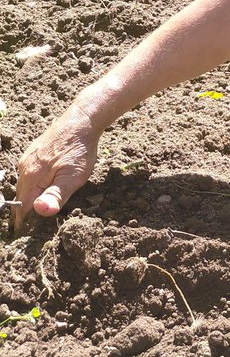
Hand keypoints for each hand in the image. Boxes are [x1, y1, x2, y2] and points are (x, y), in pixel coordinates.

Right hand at [14, 104, 99, 230]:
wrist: (82, 120)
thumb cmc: (79, 150)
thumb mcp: (73, 177)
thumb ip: (55, 196)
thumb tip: (39, 211)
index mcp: (31, 178)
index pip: (22, 208)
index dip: (25, 223)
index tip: (26, 235)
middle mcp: (24, 168)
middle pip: (21, 197)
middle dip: (24, 211)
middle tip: (30, 226)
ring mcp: (28, 158)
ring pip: (24, 184)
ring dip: (28, 196)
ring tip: (34, 208)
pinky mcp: (34, 151)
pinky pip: (29, 172)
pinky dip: (32, 182)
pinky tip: (41, 184)